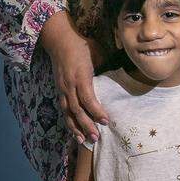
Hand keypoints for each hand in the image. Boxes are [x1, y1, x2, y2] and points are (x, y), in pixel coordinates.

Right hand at [39, 12, 108, 143]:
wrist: (60, 40)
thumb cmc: (82, 46)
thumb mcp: (97, 53)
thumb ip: (106, 68)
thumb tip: (121, 77)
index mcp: (80, 76)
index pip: (88, 98)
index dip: (96, 111)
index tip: (106, 121)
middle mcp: (69, 85)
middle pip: (77, 110)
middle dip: (87, 125)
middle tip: (96, 137)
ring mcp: (62, 88)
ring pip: (67, 113)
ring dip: (75, 128)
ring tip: (83, 141)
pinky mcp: (58, 90)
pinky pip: (63, 109)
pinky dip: (68, 121)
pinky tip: (74, 131)